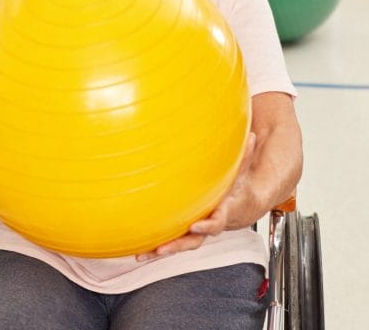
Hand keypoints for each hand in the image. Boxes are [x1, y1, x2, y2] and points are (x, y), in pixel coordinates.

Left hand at [142, 134, 256, 259]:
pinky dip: (154, 247)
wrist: (239, 208)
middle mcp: (207, 224)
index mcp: (222, 213)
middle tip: (162, 249)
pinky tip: (138, 250)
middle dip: (177, 245)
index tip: (195, 225)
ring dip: (162, 249)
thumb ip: (245, 157)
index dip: (207, 225)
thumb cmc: (237, 187)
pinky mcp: (185, 230)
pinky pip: (170, 240)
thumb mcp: (242, 172)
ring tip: (143, 254)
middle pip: (194, 240)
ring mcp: (195, 230)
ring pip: (179, 244)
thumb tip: (252, 135)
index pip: (216, 222)